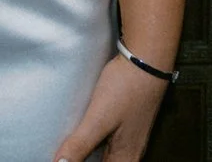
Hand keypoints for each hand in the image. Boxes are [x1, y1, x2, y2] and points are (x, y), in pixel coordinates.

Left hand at [51, 52, 170, 161]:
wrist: (145, 60)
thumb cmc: (125, 90)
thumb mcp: (99, 119)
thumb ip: (80, 144)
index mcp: (125, 158)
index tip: (66, 159)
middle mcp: (129, 151)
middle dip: (85, 159)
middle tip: (66, 154)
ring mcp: (128, 136)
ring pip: (106, 155)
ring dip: (89, 154)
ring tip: (70, 148)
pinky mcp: (124, 121)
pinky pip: (107, 141)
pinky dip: (93, 142)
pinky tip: (81, 132)